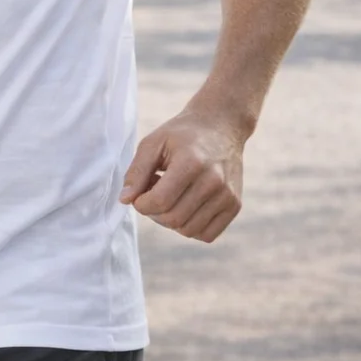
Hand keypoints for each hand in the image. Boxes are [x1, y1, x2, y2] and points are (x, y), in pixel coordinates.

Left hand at [119, 108, 244, 243]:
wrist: (220, 126)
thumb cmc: (182, 134)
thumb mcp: (153, 143)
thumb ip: (136, 172)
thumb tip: (125, 200)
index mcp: (191, 163)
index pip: (160, 201)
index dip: (141, 204)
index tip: (138, 195)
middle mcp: (214, 181)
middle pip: (173, 218)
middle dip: (154, 212)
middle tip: (153, 193)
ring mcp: (227, 195)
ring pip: (188, 230)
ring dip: (171, 220)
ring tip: (170, 197)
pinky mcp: (235, 205)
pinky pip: (207, 234)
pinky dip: (190, 227)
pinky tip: (185, 206)